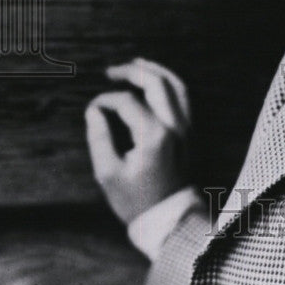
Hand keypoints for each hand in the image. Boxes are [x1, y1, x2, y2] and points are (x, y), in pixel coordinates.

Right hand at [85, 57, 191, 223]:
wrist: (170, 220)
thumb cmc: (136, 201)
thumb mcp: (108, 174)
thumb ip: (99, 138)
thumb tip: (94, 111)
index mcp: (154, 136)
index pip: (127, 103)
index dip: (106, 101)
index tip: (93, 108)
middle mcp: (175, 126)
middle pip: (157, 83)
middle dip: (132, 72)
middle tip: (111, 71)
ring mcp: (187, 127)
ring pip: (176, 85)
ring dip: (155, 71)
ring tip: (135, 64)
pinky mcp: (191, 132)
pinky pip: (184, 98)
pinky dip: (170, 83)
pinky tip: (155, 81)